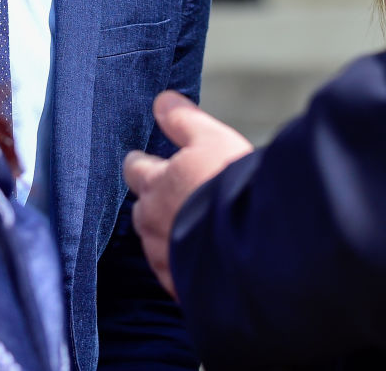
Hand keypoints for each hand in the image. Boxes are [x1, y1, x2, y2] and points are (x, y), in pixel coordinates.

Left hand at [122, 91, 253, 296]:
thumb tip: (162, 100)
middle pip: (141, 210)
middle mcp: (152, 222)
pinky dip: (185, 264)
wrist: (250, 244)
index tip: (144, 159)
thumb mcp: (211, 139)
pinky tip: (203, 258)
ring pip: (156, 243)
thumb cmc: (230, 186)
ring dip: (169, 235)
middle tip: (173, 196)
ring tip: (193, 229)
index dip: (141, 162)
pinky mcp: (180, 284)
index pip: (135, 168)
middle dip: (153, 202)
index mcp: (155, 184)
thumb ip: (183, 120)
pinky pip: (175, 273)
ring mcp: (164, 257)